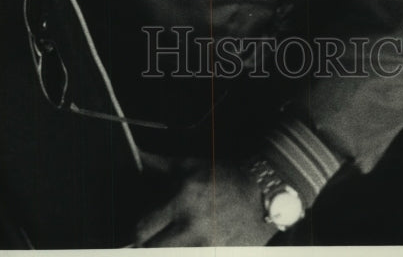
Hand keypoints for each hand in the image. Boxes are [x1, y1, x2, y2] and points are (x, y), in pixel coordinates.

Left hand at [133, 154, 278, 246]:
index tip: (145, 229)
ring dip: (169, 250)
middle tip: (157, 239)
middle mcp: (193, 225)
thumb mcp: (191, 165)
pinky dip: (189, 253)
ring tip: (176, 240)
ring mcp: (207, 245)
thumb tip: (138, 156)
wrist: (264, 191)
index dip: (140, 230)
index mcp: (183, 199)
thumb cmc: (226, 176)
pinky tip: (192, 244)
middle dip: (150, 246)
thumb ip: (160, 164)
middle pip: (152, 250)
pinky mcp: (219, 255)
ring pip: (171, 256)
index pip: (143, 228)